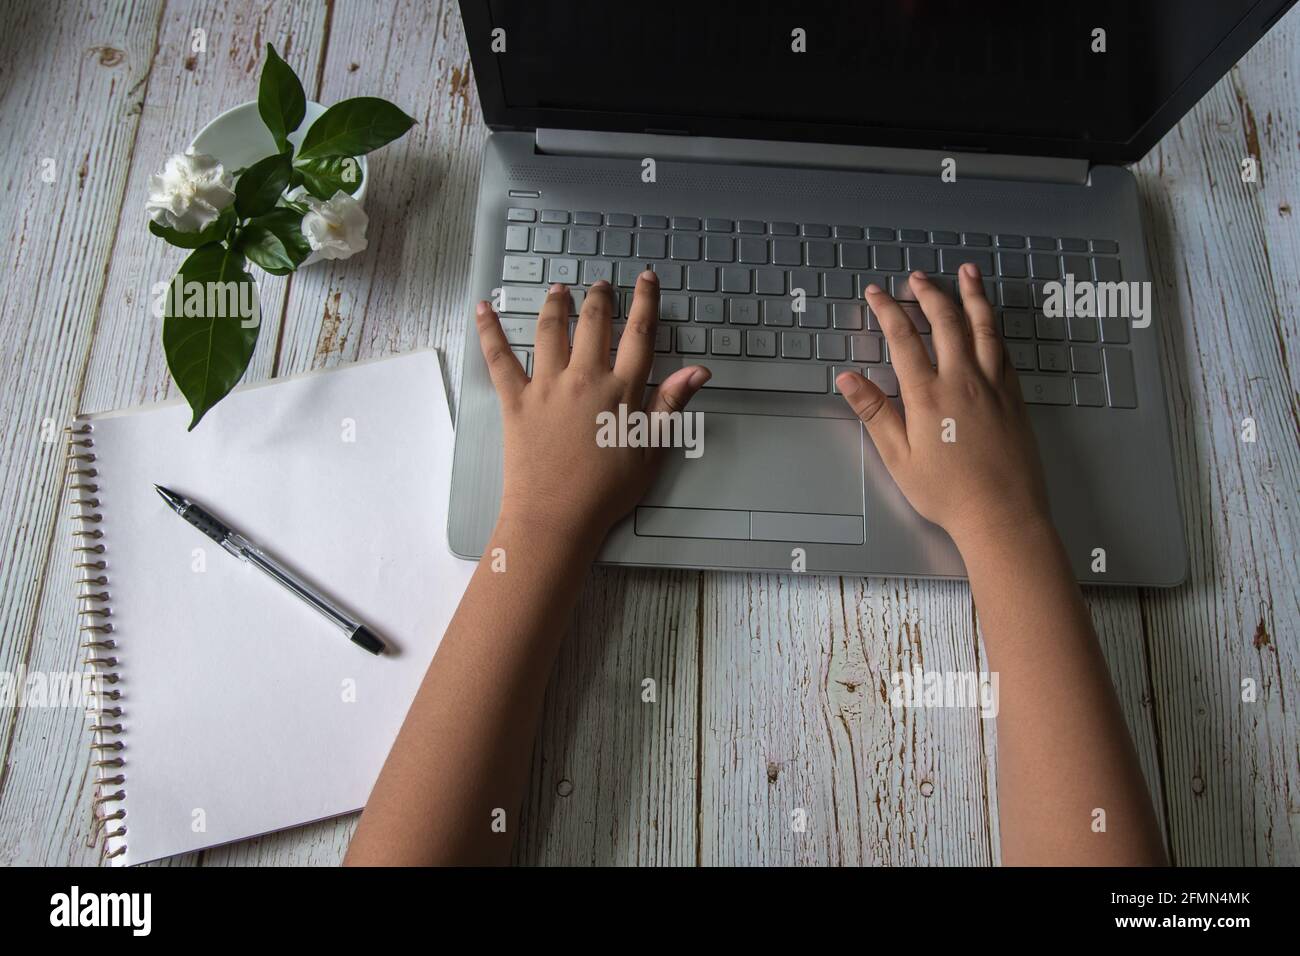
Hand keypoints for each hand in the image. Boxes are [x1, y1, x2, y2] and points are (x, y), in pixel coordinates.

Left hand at [476, 272, 709, 541]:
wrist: (557, 517)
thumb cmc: (606, 492)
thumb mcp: (651, 451)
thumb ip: (672, 406)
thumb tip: (699, 371)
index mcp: (620, 391)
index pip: (638, 334)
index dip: (645, 302)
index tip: (646, 280)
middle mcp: (584, 379)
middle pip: (594, 324)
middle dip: (599, 298)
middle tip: (601, 284)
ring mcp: (546, 386)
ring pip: (551, 330)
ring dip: (556, 304)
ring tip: (559, 289)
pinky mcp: (515, 400)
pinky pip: (499, 357)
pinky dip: (489, 330)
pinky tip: (484, 307)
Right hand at [835, 266, 1051, 549]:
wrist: (1002, 513)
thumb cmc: (946, 492)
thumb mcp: (899, 457)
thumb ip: (874, 412)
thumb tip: (848, 378)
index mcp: (928, 394)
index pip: (903, 339)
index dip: (887, 310)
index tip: (876, 292)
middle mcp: (963, 379)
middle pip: (946, 321)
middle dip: (929, 294)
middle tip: (916, 277)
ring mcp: (993, 385)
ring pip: (983, 327)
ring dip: (972, 295)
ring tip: (967, 272)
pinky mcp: (1014, 396)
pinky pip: (1004, 349)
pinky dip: (994, 326)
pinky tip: (990, 320)